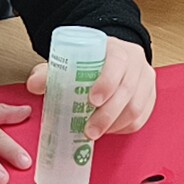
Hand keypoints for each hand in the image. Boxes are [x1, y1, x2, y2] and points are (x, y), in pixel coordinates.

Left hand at [27, 37, 156, 138]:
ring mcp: (145, 81)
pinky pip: (141, 118)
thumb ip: (49, 72)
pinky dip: (123, 127)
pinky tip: (109, 130)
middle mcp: (136, 64)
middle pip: (128, 90)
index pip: (118, 63)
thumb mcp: (69, 61)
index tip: (92, 100)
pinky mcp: (149, 98)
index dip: (107, 82)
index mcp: (118, 50)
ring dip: (115, 124)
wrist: (110, 59)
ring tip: (95, 133)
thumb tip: (34, 85)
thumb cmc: (90, 63)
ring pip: (136, 107)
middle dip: (108, 114)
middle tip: (89, 130)